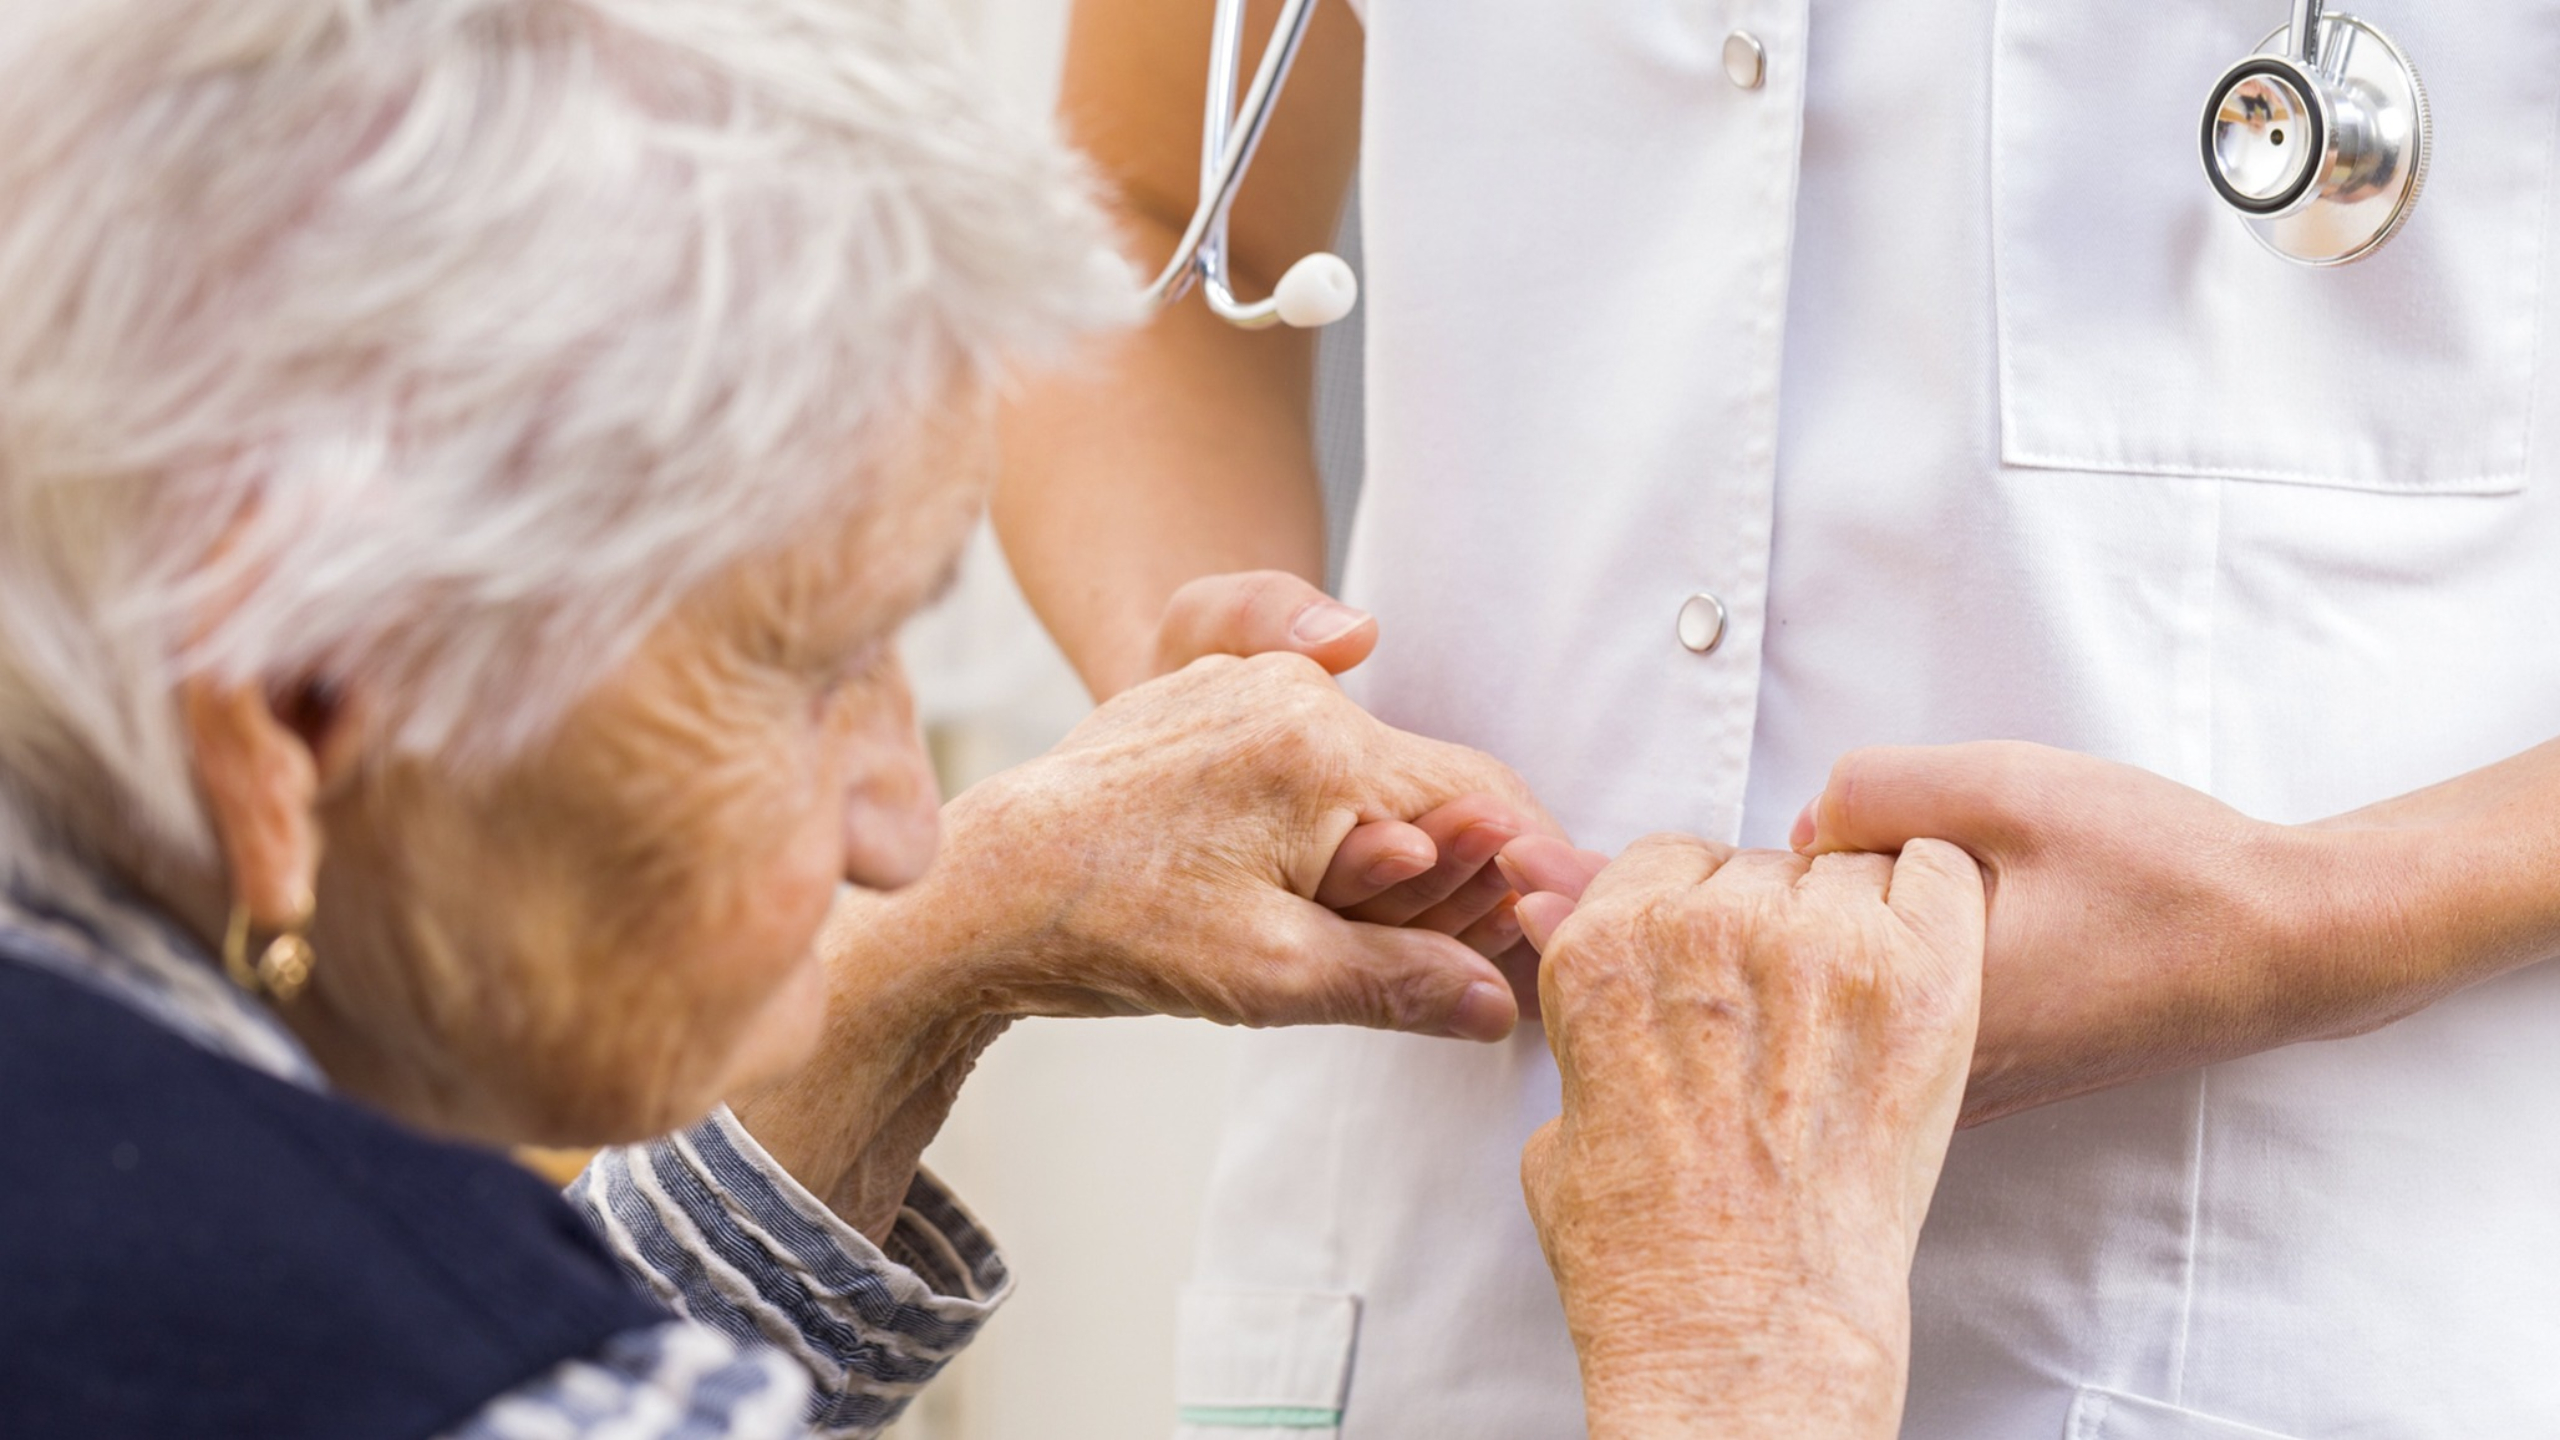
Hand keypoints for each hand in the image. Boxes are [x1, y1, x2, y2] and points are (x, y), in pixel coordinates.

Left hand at [962, 649, 1544, 1034]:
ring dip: (1384, 857)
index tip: (1543, 941)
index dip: (1526, 877)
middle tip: (1437, 966)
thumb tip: (1500, 1001)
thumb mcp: (1271, 976)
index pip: (1484, 800)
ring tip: (1334, 937)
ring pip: (1370, 776)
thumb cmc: (1113, 928)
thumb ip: (1402, 982)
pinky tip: (1290, 893)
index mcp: (1322, 746)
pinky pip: (1311, 760)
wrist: (980, 888)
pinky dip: (1329, 827)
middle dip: (1448, 879)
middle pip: (1430, 788)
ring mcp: (1246, 688)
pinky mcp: (1211, 702)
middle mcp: (1292, 691)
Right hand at [1517, 837, 1983, 1439]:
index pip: (1667, 859)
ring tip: (1854, 1021)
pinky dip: (1937, 905)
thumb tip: (1615, 1001)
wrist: (1746, 1329)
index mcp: (1608, 945)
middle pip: (1756, 866)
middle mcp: (1705, 924)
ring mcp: (1817, 943)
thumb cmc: (1651, 1256)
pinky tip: (1919, 976)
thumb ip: (1591, 1036)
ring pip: (1848, 871)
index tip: (1721, 963)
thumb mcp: (1563, 1125)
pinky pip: (1938, 871)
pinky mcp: (1918, 973)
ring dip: (1854, 925)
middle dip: (1772, 927)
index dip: (1697, 912)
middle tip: (1789, 1019)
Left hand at [1791, 741, 2419, 1125]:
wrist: (2284, 944)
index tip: (1883, 837)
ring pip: (1862, 1014)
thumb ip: (1878, 790)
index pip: (1791, 938)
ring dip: (1882, 952)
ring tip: (1980, 900)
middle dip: (1837, 917)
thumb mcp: (2006, 785)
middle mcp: (1934, 1074)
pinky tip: (1994, 939)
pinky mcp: (1999, 1091)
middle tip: (1930, 864)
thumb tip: (1802, 828)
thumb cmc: (2158, 866)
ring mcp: (1968, 1093)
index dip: (1818, 865)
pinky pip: (1911, 1039)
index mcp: (1919, 1004)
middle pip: (1816, 986)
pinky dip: (1919, 987)